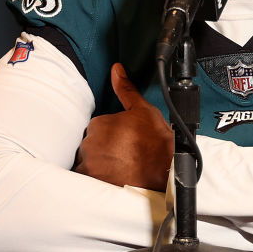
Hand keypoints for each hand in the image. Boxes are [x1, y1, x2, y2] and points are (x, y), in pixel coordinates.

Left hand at [73, 63, 173, 190]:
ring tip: (120, 167)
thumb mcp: (142, 110)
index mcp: (98, 123)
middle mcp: (89, 143)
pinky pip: (87, 178)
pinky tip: (113, 176)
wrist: (165, 171)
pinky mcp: (92, 182)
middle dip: (104, 149)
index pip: (98, 128)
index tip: (124, 142)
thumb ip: (125, 90)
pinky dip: (97, 177)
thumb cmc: (155, 142)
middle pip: (91, 145)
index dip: (112, 135)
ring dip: (99, 163)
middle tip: (124, 155)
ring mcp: (89, 164)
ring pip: (89, 161)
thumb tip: (116, 69)